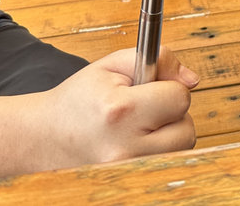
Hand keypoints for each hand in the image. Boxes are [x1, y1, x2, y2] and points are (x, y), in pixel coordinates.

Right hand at [38, 46, 198, 166]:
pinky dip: (161, 149)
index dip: (169, 85)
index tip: (150, 85)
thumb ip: (156, 60)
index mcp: (119, 110)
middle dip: (173, 111)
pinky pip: (168, 162)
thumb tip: (192, 79)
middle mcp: (125, 146)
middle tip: (146, 105)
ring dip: (170, 132)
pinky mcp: (129, 180)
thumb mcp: (110, 65)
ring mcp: (128, 169)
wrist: (46, 136)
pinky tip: (138, 139)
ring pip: (181, 148)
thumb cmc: (79, 99)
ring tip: (141, 123)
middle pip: (187, 128)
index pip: (178, 97)